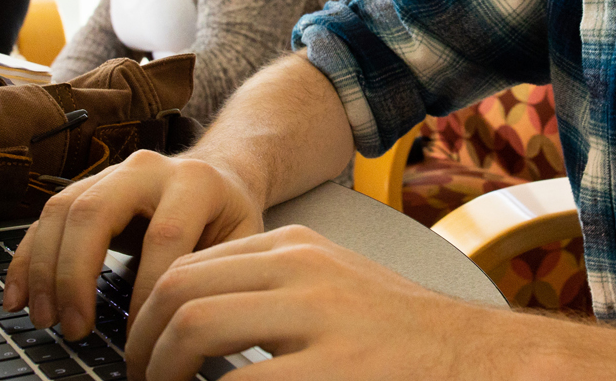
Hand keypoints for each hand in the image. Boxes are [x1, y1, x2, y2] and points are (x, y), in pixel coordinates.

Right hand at [2, 149, 265, 336]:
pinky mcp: (84, 188)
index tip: (141, 339)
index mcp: (195, 181)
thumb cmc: (228, 219)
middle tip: (74, 329)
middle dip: (76, 276)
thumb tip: (183, 327)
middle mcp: (147, 169)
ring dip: (44, 271)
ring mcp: (111, 174)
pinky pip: (44, 220)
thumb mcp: (242, 241)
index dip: (148, 292)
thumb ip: (215, 274)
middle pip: (95, 212)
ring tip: (45, 320)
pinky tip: (18, 297)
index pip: (164, 236)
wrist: (218, 176)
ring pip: (61, 212)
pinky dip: (24, 260)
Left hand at [126, 224, 503, 380]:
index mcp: (298, 248)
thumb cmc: (400, 336)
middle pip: (179, 289)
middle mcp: (304, 269)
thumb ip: (270, 293)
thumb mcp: (332, 289)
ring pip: (196, 325)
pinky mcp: (334, 369)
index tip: (141, 350)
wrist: (476, 357)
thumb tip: (190, 321)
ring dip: (159, 368)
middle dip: (141, 342)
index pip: (190, 265)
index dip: (147, 312)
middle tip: (138, 379)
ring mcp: (320, 317)